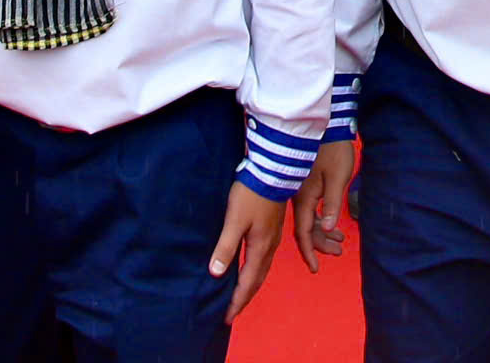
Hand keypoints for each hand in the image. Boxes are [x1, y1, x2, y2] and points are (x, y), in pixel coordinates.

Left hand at [207, 182, 286, 321]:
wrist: (273, 172)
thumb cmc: (251, 195)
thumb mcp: (234, 221)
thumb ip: (225, 248)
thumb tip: (215, 273)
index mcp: (260, 248)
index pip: (247, 283)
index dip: (237, 301)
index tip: (227, 317)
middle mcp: (270, 247)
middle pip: (257, 280)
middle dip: (245, 298)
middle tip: (232, 313)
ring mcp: (273, 238)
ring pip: (262, 270)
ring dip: (251, 286)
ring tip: (240, 296)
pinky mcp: (273, 229)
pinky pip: (264, 259)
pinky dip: (256, 272)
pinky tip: (250, 268)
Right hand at [292, 141, 356, 269]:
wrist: (327, 127)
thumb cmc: (334, 151)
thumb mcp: (338, 178)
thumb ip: (332, 204)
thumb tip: (326, 230)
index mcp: (304, 198)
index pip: (303, 233)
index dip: (309, 251)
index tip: (315, 268)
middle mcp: (299, 198)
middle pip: (306, 229)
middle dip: (320, 244)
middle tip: (338, 253)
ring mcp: (301, 192)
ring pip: (309, 220)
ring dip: (323, 233)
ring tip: (340, 243)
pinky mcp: (305, 186)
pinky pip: (311, 210)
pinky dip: (322, 220)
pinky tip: (332, 224)